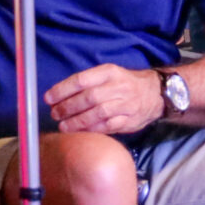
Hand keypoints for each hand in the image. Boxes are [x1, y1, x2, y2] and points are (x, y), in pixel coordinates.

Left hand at [46, 63, 163, 134]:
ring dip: (77, 121)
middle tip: (55, 114)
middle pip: (89, 97)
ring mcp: (125, 104)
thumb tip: (59, 95)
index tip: (48, 98)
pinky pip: (108, 126)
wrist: (155, 94)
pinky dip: (92, 130)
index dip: (62, 90)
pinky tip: (81, 132)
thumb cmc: (124, 84)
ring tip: (63, 126)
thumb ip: (88, 83)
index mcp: (109, 72)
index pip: (81, 79)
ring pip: (98, 113)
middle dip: (68, 107)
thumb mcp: (108, 75)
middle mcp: (118, 86)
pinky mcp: (129, 120)